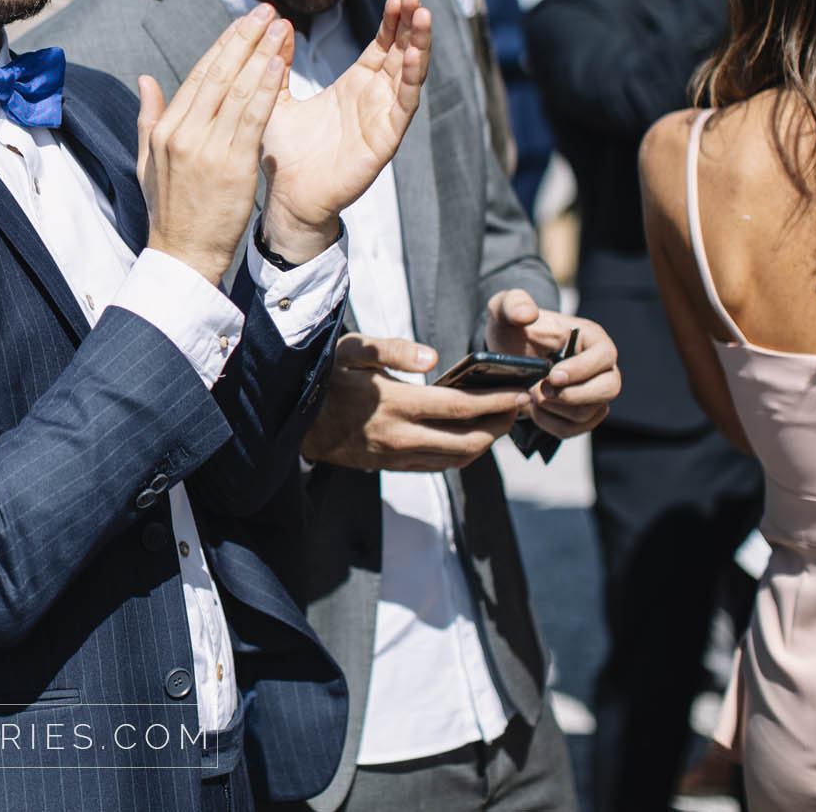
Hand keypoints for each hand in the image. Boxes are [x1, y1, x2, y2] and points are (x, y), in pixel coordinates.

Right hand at [137, 7, 289, 286]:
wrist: (183, 255)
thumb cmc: (170, 210)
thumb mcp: (148, 161)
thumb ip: (149, 117)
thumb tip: (146, 79)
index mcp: (166, 129)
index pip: (198, 76)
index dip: (223, 45)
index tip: (243, 22)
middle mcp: (183, 133)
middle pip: (218, 75)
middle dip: (244, 38)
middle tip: (265, 10)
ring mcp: (206, 148)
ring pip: (237, 90)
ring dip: (261, 54)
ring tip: (280, 27)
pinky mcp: (232, 165)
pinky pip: (252, 118)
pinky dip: (265, 88)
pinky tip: (278, 64)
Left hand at [261, 0, 429, 252]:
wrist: (287, 197)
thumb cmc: (284, 151)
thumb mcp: (277, 97)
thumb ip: (278, 63)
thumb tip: (278, 23)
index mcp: (354, 87)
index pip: (381, 47)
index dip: (391, 22)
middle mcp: (373, 100)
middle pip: (401, 54)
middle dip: (410, 25)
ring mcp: (382, 119)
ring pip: (409, 75)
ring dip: (418, 45)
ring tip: (423, 16)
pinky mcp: (384, 140)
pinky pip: (403, 105)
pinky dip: (411, 79)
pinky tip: (414, 55)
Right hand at [302, 333, 524, 470]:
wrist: (294, 421)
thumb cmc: (325, 377)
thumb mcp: (352, 351)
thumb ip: (393, 350)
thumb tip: (433, 357)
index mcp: (396, 404)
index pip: (460, 406)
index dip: (496, 401)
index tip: (521, 391)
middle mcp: (401, 436)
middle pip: (469, 439)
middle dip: (501, 424)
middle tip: (521, 406)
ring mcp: (397, 456)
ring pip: (457, 458)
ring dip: (486, 442)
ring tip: (502, 421)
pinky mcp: (392, 466)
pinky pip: (438, 465)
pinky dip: (463, 453)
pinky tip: (471, 437)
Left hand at [485, 289, 619, 437]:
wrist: (507, 355)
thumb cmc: (512, 329)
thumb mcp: (504, 310)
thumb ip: (512, 304)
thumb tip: (526, 314)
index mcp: (591, 338)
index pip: (605, 356)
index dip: (582, 369)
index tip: (552, 376)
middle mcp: (600, 367)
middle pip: (608, 389)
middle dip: (572, 395)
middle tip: (537, 391)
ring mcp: (593, 392)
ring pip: (590, 413)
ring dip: (555, 411)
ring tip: (525, 398)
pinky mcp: (582, 413)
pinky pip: (575, 429)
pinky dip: (550, 425)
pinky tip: (529, 410)